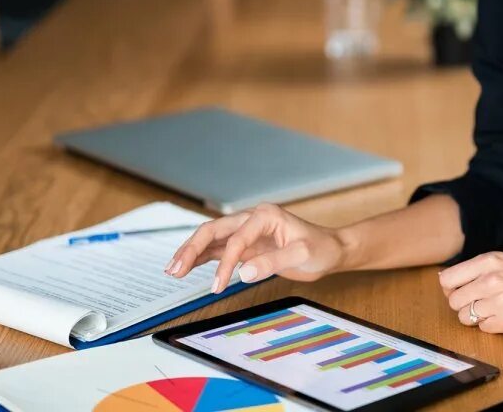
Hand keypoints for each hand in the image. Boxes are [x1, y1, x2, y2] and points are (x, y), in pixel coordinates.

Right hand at [165, 203, 349, 291]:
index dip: (225, 263)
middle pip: (213, 230)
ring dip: (191, 253)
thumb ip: (272, 262)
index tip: (218, 285)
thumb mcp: (302, 255)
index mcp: (264, 215)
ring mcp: (246, 232)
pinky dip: (201, 257)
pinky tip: (187, 266)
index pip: (236, 239)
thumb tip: (243, 273)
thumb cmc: (320, 249)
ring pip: (211, 239)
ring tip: (171, 270)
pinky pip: (218, 249)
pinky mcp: (245, 245)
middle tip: (174, 269)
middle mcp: (251, 219)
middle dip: (191, 249)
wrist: (330, 250)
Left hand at [438, 251, 502, 335]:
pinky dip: (493, 328)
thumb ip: (481, 271)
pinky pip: (484, 329)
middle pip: (454, 300)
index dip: (452, 290)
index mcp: (491, 260)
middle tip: (485, 307)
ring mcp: (501, 299)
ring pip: (466, 317)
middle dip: (464, 307)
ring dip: (478, 319)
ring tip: (499, 313)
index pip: (448, 278)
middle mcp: (492, 277)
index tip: (464, 294)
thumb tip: (445, 280)